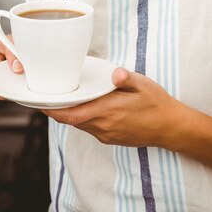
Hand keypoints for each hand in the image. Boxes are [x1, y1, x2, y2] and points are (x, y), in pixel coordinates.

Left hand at [43, 68, 180, 147]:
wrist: (171, 128)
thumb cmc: (157, 104)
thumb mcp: (144, 85)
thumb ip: (128, 79)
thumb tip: (117, 73)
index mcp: (109, 111)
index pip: (73, 115)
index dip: (53, 111)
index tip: (40, 103)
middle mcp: (104, 126)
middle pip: (71, 121)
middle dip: (55, 111)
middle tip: (41, 98)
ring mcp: (107, 134)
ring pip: (79, 125)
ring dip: (67, 115)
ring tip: (56, 101)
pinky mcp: (111, 138)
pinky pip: (89, 128)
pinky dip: (79, 119)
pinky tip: (80, 107)